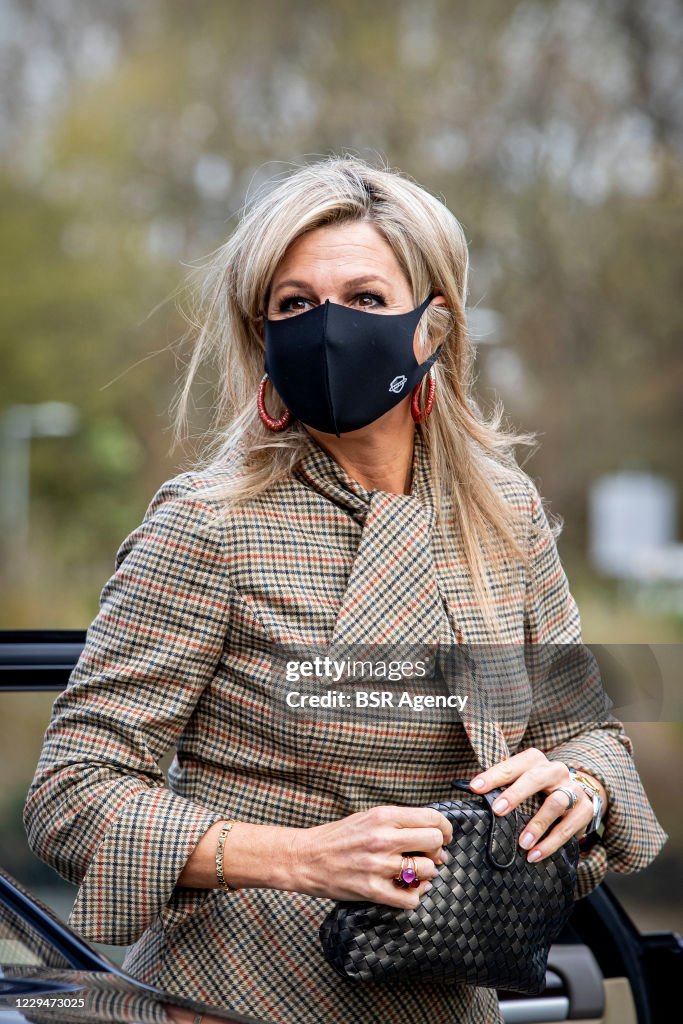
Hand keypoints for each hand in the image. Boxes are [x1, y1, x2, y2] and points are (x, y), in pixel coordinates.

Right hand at [290, 805, 452, 909]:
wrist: (305, 858)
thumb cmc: (338, 837)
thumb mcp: (368, 818)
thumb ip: (399, 825)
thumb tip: (435, 840)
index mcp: (383, 816)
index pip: (432, 818)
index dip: (444, 829)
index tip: (443, 836)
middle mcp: (382, 838)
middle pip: (434, 842)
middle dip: (436, 850)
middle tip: (427, 856)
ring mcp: (378, 865)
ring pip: (427, 871)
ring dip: (425, 874)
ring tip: (412, 874)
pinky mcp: (372, 890)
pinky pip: (410, 899)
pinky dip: (413, 896)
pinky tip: (405, 890)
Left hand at [468, 748, 604, 862]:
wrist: (579, 791)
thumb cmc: (539, 788)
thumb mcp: (523, 780)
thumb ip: (502, 784)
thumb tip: (470, 791)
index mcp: (536, 760)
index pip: (512, 765)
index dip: (493, 776)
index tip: (475, 788)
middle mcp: (555, 770)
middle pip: (535, 778)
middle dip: (516, 794)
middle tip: (498, 810)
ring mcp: (573, 789)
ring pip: (555, 803)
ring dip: (537, 824)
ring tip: (522, 843)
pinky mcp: (585, 809)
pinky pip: (568, 827)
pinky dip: (551, 843)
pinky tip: (536, 855)